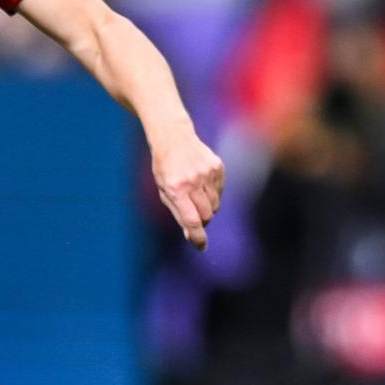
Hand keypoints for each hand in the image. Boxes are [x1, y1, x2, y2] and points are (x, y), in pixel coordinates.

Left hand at [148, 127, 225, 250]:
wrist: (173, 138)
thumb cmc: (165, 168)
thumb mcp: (164, 191)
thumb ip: (179, 214)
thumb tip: (192, 236)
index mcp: (176, 188)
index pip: (191, 219)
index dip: (197, 236)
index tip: (201, 246)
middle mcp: (192, 180)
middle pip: (206, 214)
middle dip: (201, 219)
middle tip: (194, 213)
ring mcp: (207, 172)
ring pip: (215, 205)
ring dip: (207, 207)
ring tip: (196, 194)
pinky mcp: (217, 166)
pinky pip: (220, 191)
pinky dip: (213, 194)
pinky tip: (202, 183)